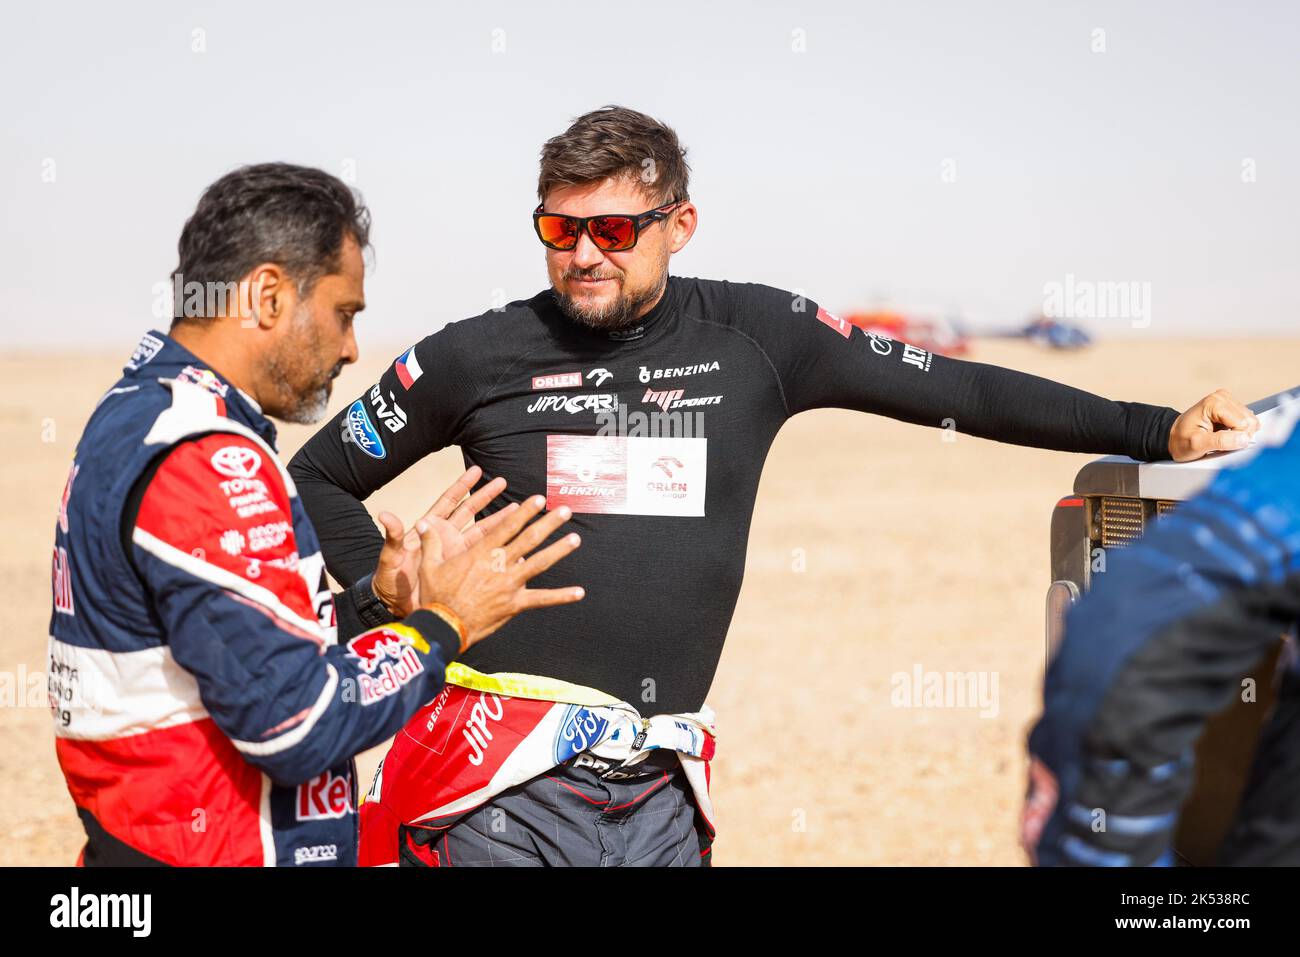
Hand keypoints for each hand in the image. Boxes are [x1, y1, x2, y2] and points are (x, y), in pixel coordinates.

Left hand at [371, 466, 516, 616]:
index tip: (477, 471)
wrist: (396, 606)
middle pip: (470, 512)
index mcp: (429, 530)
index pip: (449, 502)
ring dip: (498, 520)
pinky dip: (497, 548)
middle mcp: (445, 538)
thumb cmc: (389, 581)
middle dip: (486, 496)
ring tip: (517, 508)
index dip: (462, 486)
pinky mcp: (462, 568)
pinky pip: (483, 555)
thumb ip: (392, 537)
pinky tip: (513, 543)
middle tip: (503, 482)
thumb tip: (385, 515)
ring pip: (482, 531)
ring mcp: (456, 553)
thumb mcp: (390, 557)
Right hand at [417, 495, 583, 649]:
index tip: (538, 500)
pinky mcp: (514, 605)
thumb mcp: (429, 566)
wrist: (444, 625)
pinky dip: (561, 596)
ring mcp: (509, 584)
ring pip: (538, 563)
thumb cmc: (435, 596)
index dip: (524, 512)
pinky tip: (579, 592)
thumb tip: (423, 523)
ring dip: (558, 550)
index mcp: (481, 553)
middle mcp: (499, 565)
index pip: (507, 527)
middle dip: (548, 523)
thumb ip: (430, 542)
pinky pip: (541, 599)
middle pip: (528, 539)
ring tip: (575, 538)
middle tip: (565, 511)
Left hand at [1167, 389, 1259, 461]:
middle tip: (1220, 441)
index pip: (1242, 423)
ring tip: (1220, 436)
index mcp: (1214, 403)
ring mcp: (1228, 401)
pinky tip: (1225, 432)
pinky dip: (1239, 431)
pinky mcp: (1232, 407)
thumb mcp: (1197, 445)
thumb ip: (1220, 441)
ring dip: (1238, 433)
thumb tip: (1243, 439)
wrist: (1174, 437)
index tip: (1219, 443)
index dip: (1235, 438)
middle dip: (1239, 435)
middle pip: (1249, 421)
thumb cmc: (1182, 441)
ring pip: (1251, 422)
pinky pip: (1247, 422)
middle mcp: (1222, 397)